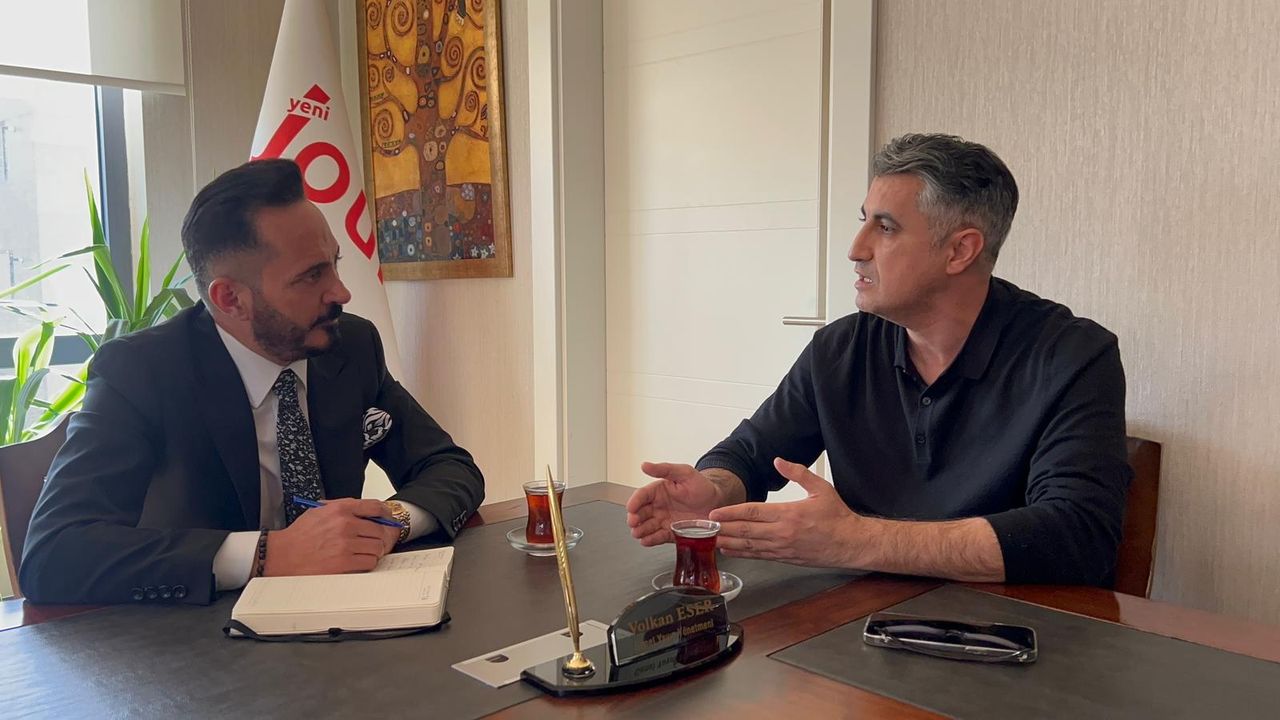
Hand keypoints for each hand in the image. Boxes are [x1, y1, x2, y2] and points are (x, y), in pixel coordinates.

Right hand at [263, 498, 402, 575]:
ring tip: (366, 553)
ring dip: (375, 551)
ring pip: (377, 547)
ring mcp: (345, 544)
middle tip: (378, 542)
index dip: (386, 515)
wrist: (281, 556)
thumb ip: (342, 508)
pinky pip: (369, 561)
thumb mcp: (318, 511)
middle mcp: (345, 524)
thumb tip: (365, 512)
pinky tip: (360, 561)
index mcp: (340, 509)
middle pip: (380, 529)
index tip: (388, 520)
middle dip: (381, 537)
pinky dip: (368, 562)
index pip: (375, 507)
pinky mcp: (344, 562)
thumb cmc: (299, 536)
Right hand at [626, 462, 723, 545]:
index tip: (631, 508)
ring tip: (638, 533)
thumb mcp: (684, 473)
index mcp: (658, 491)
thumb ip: (665, 469)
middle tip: (634, 522)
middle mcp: (658, 506)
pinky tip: (646, 541)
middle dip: (635, 518)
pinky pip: (658, 537)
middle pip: (641, 513)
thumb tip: (644, 465)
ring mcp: (663, 520)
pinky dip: (651, 540)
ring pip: (646, 527)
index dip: (635, 501)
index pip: (642, 495)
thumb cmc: (701, 486)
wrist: (716, 503)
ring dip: (640, 530)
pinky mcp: (671, 533)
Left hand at [709, 458, 861, 566]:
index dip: (731, 513)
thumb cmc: (837, 517)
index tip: (715, 513)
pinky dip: (742, 553)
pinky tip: (731, 551)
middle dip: (723, 529)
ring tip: (711, 540)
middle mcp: (782, 533)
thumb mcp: (820, 489)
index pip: (753, 513)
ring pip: (749, 546)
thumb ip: (797, 472)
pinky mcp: (785, 558)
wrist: (851, 544)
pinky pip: (759, 556)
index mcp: (789, 514)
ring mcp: (782, 548)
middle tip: (705, 527)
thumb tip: (778, 460)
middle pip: (745, 531)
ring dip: (729, 543)